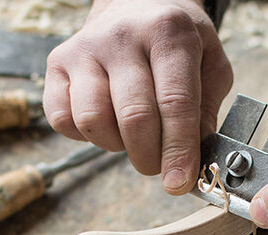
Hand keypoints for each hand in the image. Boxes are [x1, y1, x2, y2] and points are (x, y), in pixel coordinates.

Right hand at [43, 0, 232, 194]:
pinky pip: (62, 120)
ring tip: (132, 136)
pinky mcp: (57, 63)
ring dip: (116, 146)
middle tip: (159, 166)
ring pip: (93, 120)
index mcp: (168, 31)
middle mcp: (122, 36)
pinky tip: (106, 123)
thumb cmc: (175, 41)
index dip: (178, 150)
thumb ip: (207, 110)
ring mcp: (84, 48)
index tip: (180, 183)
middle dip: (150, 157)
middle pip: (133, 117)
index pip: (174, 102)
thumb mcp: (209, 64)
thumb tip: (195, 159)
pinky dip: (85, 136)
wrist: (136, 4)